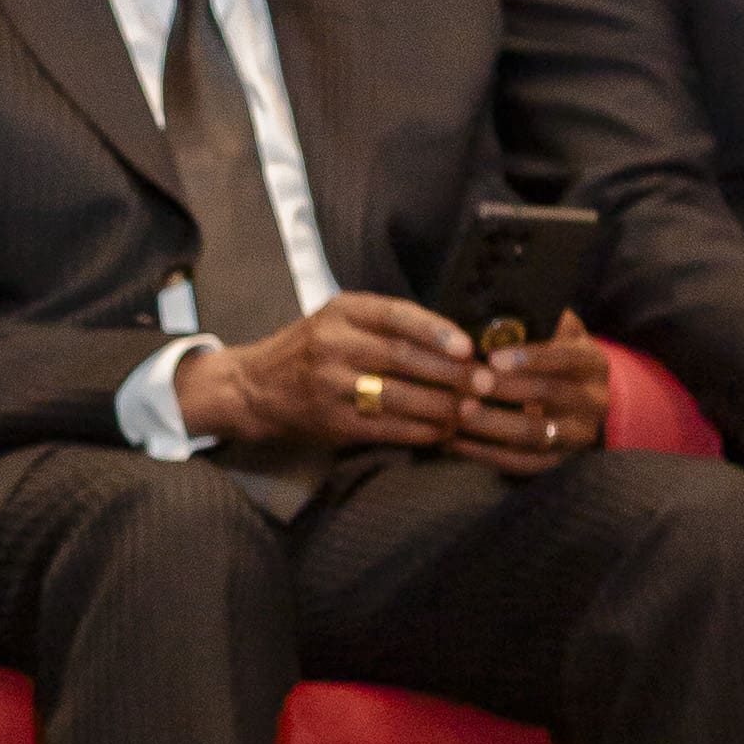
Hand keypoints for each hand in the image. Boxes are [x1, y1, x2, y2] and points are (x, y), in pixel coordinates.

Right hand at [172, 290, 474, 458]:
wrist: (257, 387)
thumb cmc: (313, 349)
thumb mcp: (341, 320)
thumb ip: (389, 325)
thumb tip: (459, 343)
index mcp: (341, 312)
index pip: (395, 315)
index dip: (436, 331)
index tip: (468, 347)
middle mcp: (332, 345)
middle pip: (402, 358)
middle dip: (451, 373)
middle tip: (486, 383)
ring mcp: (330, 386)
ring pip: (398, 396)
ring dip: (442, 406)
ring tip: (471, 410)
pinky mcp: (332, 422)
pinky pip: (386, 428)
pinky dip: (420, 431)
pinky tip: (442, 431)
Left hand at [451, 305, 607, 475]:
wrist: (584, 400)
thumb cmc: (555, 355)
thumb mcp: (558, 332)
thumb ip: (540, 319)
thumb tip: (505, 297)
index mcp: (591, 362)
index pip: (566, 358)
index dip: (531, 357)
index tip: (494, 357)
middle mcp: (592, 400)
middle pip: (550, 395)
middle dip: (506, 389)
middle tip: (470, 382)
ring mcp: (577, 435)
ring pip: (534, 435)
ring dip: (492, 425)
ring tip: (458, 412)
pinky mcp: (557, 462)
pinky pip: (521, 463)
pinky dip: (485, 454)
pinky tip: (454, 442)